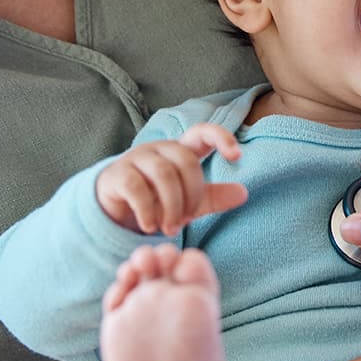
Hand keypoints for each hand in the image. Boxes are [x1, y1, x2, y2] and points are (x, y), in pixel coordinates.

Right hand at [95, 124, 248, 234]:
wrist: (116, 211)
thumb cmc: (157, 200)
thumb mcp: (190, 202)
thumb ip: (214, 197)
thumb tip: (243, 193)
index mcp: (180, 150)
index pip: (202, 132)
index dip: (221, 137)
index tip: (237, 156)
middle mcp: (159, 149)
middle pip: (185, 161)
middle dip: (191, 194)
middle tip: (186, 219)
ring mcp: (136, 158)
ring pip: (163, 173)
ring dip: (171, 206)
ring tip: (170, 229)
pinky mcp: (117, 175)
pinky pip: (137, 188)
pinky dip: (148, 211)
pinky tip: (150, 226)